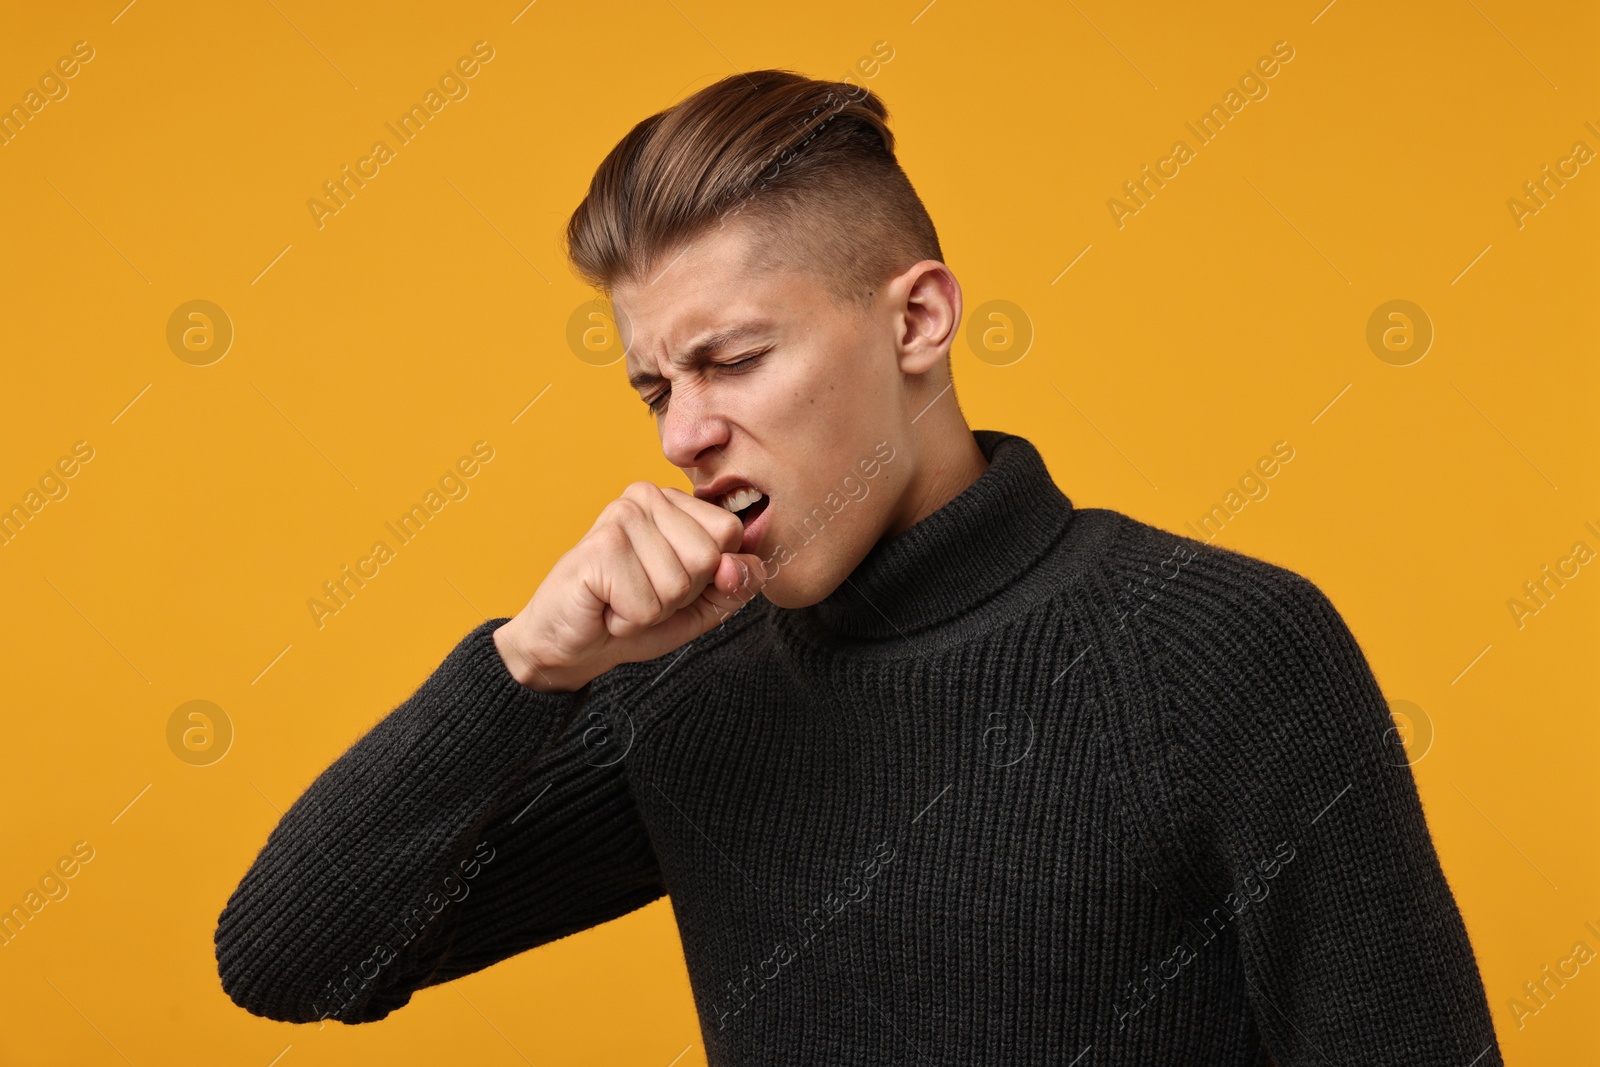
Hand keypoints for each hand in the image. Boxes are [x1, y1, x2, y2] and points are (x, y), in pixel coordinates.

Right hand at [493, 482, 767, 691]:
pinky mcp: (599, 549)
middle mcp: (645, 496)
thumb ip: (734, 585)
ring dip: (652, 610)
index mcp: (672, 500)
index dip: (708, 574)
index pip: (730, 532)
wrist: (569, 644)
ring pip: (678, 584)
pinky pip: (646, 605)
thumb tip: (742, 565)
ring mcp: (619, 517)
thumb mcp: (699, 605)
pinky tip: (605, 607)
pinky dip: (629, 620)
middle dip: (680, 594)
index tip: (668, 581)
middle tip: (640, 593)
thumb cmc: (630, 616)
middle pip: (707, 557)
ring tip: (621, 599)